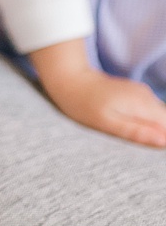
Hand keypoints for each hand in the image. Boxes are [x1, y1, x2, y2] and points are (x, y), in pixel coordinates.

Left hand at [32, 41, 165, 146]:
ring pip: (158, 116)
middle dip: (157, 135)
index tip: (148, 146)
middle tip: (132, 140)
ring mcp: (142, 93)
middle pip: (165, 121)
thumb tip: (164, 142)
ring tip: (123, 129)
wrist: (69, 79)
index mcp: (142, 104)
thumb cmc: (83, 105)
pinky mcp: (135, 93)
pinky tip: (124, 122)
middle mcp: (147, 96)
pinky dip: (143, 121)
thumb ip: (136, 132)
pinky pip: (148, 111)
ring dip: (150, 129)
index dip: (163, 140)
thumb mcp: (107, 123)